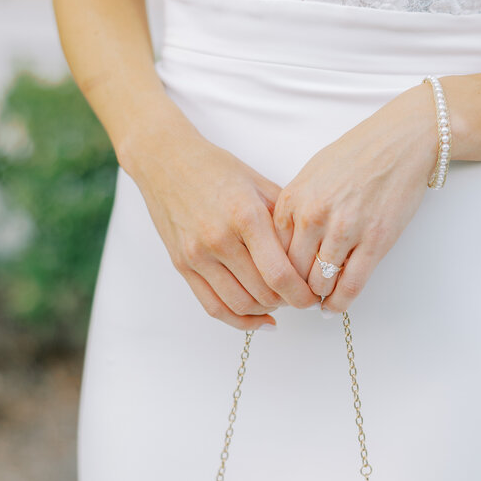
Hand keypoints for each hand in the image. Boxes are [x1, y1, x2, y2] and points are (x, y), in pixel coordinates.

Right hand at [122, 105, 317, 329]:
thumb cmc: (216, 168)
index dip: (302, 293)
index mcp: (245, 216)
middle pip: (263, 293)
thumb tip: (314, 250)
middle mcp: (219, 239)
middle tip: (301, 297)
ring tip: (279, 301)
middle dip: (289, 301)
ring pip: (241, 304)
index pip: (280, 273)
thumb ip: (286, 218)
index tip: (314, 295)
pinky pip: (213, 306)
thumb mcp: (259, 183)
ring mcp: (197, 255)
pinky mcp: (182, 266)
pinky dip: (239, 320)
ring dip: (266, 310)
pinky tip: (258, 319)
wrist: (165, 160)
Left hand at [272, 83, 439, 312]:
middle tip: (296, 299)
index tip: (277, 283)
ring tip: (317, 301)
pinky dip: (340, 303)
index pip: (270, 251)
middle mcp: (313, 216)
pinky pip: (350, 285)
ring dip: (317, 297)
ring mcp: (344, 230)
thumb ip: (294, 210)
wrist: (399, 141)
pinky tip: (335, 307)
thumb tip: (284, 246)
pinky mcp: (374, 241)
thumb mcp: (310, 175)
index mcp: (292, 199)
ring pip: (319, 283)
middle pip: (291, 272)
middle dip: (292, 290)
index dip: (273, 273)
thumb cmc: (355, 155)